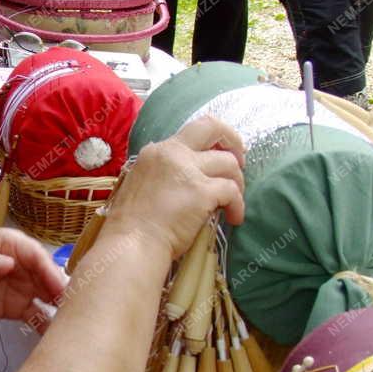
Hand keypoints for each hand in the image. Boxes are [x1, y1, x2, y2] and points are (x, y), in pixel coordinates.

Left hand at [0, 229, 65, 332]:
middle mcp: (25, 265)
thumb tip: (8, 265)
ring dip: (59, 308)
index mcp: (14, 245)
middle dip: (60, 291)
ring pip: (47, 296)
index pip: (37, 256)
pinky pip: (36, 315)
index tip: (58, 286)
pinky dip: (45, 324)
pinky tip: (56, 335)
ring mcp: (24, 287)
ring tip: (70, 322)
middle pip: (48, 277)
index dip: (49, 271)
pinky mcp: (18, 307)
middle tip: (72, 307)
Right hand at [104, 116, 245, 259]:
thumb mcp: (141, 185)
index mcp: (156, 151)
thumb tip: (186, 180)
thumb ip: (162, 174)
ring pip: (229, 163)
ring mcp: (188, 171)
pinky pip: (232, 191)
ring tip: (232, 203)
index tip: (219, 154)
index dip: (212, 140)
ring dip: (237, 183)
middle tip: (240, 163)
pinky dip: (238, 205)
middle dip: (234, 140)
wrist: (132, 244)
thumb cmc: (132, 225)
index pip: (192, 131)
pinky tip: (234, 218)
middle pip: (212, 127)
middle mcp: (172, 153)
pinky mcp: (203, 192)